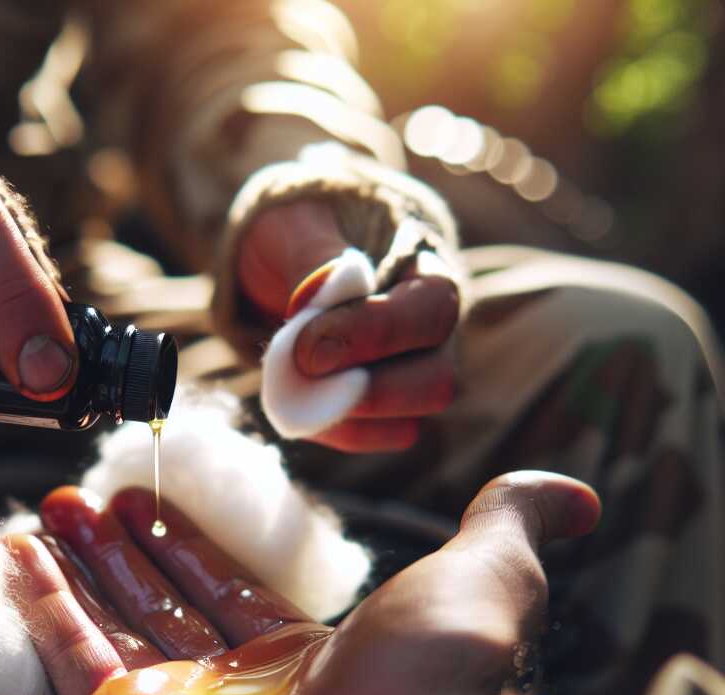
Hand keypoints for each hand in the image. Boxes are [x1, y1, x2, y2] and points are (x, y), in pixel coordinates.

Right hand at [5, 471, 600, 694]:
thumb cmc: (440, 686)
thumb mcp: (482, 575)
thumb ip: (508, 523)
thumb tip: (569, 492)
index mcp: (307, 666)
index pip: (228, 592)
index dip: (188, 546)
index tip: (150, 502)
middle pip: (162, 609)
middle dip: (121, 554)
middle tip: (83, 500)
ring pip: (110, 629)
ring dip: (76, 572)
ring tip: (46, 513)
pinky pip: (71, 661)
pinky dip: (43, 610)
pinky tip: (20, 557)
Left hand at [237, 199, 458, 451]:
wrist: (288, 261)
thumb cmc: (301, 233)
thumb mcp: (298, 224)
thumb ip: (314, 255)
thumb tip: (323, 291)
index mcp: (427, 269)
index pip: (431, 309)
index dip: (373, 334)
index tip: (307, 346)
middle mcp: (437, 333)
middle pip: (438, 382)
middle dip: (368, 391)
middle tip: (303, 373)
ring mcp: (418, 376)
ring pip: (413, 421)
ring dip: (348, 417)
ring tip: (293, 391)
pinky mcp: (393, 412)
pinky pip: (381, 439)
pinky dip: (337, 432)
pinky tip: (298, 407)